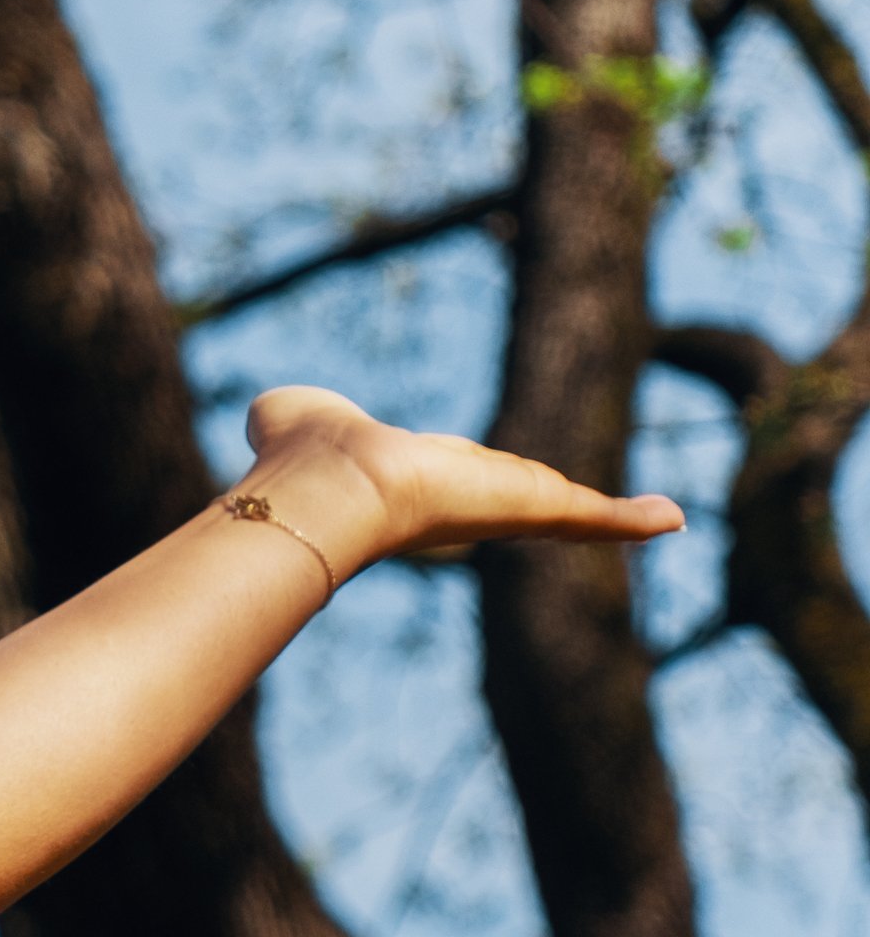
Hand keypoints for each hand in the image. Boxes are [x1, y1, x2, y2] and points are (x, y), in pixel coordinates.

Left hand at [238, 385, 683, 572]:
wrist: (332, 489)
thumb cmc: (296, 457)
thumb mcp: (287, 418)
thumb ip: (282, 417)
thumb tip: (263, 415)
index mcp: (408, 479)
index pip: (450, 481)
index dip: (470, 481)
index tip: (492, 485)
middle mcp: (457, 497)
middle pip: (516, 498)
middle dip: (553, 504)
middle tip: (598, 511)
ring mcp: (498, 506)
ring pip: (562, 511)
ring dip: (609, 517)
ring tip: (661, 520)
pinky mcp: (533, 508)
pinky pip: (591, 519)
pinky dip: (631, 520)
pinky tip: (672, 519)